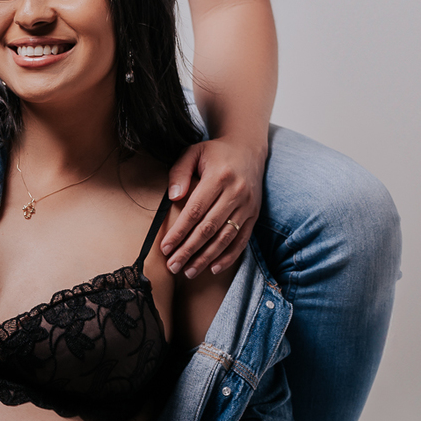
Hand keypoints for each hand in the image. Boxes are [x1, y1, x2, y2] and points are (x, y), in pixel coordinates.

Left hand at [161, 137, 264, 276]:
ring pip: (225, 238)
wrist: (247, 149)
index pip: (195, 211)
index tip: (165, 248)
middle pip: (209, 228)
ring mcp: (248, 205)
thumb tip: (173, 198)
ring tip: (189, 271)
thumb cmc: (215, 153)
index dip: (179, 232)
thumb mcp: (193, 152)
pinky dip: (228, 256)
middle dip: (189, 250)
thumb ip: (179, 172)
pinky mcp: (254, 214)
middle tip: (173, 265)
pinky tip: (213, 268)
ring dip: (206, 258)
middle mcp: (236, 192)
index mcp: (219, 177)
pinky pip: (242, 240)